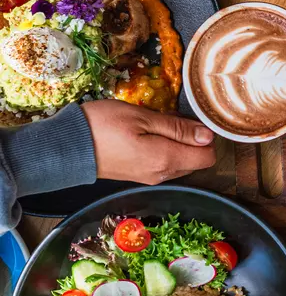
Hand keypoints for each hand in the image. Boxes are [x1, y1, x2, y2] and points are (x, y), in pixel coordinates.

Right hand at [81, 100, 216, 183]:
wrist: (66, 147)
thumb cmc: (103, 126)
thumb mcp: (143, 117)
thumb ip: (178, 128)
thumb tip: (208, 136)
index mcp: (166, 160)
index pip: (208, 157)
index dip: (207, 138)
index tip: (195, 120)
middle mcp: (163, 174)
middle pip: (196, 160)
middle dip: (193, 139)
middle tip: (172, 117)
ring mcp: (151, 177)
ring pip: (181, 162)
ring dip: (178, 143)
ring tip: (157, 123)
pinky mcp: (140, 176)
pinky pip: (165, 164)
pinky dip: (165, 149)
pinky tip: (148, 134)